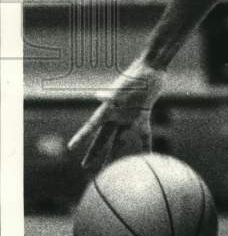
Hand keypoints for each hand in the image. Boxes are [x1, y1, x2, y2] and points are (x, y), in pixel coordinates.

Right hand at [67, 56, 165, 171]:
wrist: (150, 68)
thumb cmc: (135, 76)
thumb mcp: (123, 85)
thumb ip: (110, 93)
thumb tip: (97, 96)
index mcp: (108, 109)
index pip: (91, 126)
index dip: (81, 137)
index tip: (70, 148)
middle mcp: (115, 115)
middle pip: (102, 138)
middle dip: (94, 152)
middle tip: (84, 167)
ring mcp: (128, 116)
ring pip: (119, 139)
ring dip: (115, 152)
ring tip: (109, 167)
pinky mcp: (142, 115)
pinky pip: (143, 133)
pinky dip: (145, 144)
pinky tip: (147, 156)